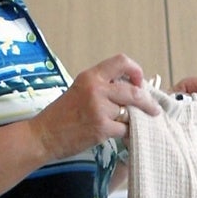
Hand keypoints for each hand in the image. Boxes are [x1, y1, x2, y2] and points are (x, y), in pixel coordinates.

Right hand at [31, 54, 160, 160]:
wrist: (43, 135)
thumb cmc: (61, 115)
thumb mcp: (80, 91)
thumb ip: (103, 88)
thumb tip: (131, 90)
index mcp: (91, 76)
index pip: (121, 62)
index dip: (136, 71)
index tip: (139, 83)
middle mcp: (96, 88)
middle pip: (134, 91)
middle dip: (148, 102)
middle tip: (153, 109)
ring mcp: (99, 108)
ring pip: (131, 112)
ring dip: (133, 120)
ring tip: (128, 124)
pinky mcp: (102, 127)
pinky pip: (125, 129)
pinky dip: (126, 134)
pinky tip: (119, 135)